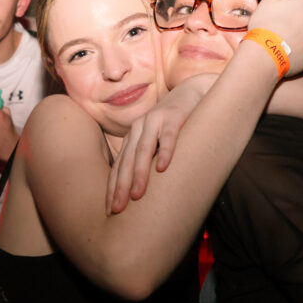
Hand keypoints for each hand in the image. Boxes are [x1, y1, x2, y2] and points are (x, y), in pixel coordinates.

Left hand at [105, 75, 213, 213]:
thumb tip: (143, 194)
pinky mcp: (174, 116)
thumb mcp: (158, 142)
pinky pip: (168, 136)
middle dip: (120, 187)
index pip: (119, 166)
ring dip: (139, 174)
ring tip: (136, 195)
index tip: (109, 210)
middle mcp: (138, 129)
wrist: (193, 92)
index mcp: (132, 138)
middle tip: (117, 209)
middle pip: (126, 161)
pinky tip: (163, 168)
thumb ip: (150, 161)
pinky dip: (165, 151)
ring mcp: (155, 121)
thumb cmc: (176, 125)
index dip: (112, 188)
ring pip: (143, 150)